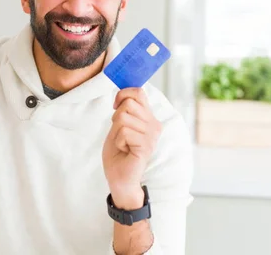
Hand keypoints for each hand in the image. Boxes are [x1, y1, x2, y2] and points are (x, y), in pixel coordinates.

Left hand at [102, 88, 161, 209]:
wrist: (119, 178)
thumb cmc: (118, 153)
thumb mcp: (119, 125)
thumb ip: (124, 109)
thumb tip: (123, 92)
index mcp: (149, 117)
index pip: (139, 92)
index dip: (122, 95)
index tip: (115, 107)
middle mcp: (154, 124)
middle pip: (128, 103)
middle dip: (117, 118)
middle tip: (120, 135)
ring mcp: (152, 135)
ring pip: (123, 117)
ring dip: (117, 132)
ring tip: (124, 144)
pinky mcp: (146, 145)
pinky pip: (124, 132)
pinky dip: (118, 141)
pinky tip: (125, 150)